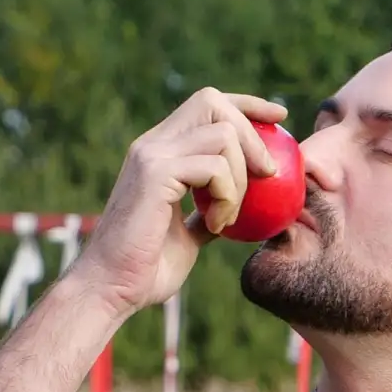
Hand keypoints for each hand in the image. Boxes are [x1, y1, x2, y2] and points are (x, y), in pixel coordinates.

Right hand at [74, 87, 286, 314]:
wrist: (111, 289)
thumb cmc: (146, 269)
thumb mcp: (189, 234)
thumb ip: (209, 210)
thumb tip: (243, 205)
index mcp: (159, 151)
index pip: (207, 105)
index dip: (247, 105)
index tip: (280, 119)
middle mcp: (152, 144)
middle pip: (214, 102)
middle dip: (252, 133)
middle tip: (269, 174)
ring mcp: (151, 155)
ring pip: (222, 134)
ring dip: (240, 179)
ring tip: (228, 218)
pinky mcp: (155, 173)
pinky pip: (214, 167)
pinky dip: (228, 197)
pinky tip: (216, 225)